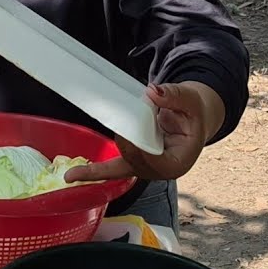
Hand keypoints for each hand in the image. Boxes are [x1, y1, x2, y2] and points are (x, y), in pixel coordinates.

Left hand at [65, 82, 224, 183]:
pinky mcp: (134, 162)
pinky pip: (112, 169)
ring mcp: (146, 169)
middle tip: (118, 121)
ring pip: (119, 168)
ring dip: (101, 163)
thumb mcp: (192, 100)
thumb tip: (152, 92)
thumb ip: (175, 96)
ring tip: (80, 162)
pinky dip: (93, 172)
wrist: (193, 119)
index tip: (127, 132)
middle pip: (133, 161)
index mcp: (177, 163)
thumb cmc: (194, 112)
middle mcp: (160, 171)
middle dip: (124, 142)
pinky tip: (73, 176)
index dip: (138, 148)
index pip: (153, 160)